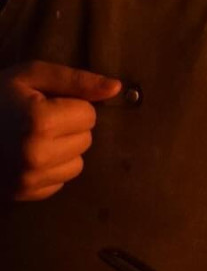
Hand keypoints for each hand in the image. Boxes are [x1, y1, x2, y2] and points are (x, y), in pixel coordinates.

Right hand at [0, 61, 121, 201]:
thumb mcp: (29, 76)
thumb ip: (75, 80)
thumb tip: (116, 88)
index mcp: (40, 121)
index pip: (89, 114)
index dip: (70, 105)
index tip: (44, 103)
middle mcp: (38, 154)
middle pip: (86, 139)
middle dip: (69, 127)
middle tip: (37, 120)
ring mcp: (31, 179)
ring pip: (77, 163)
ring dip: (63, 150)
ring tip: (33, 138)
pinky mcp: (26, 195)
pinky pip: (60, 181)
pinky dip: (50, 169)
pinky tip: (27, 157)